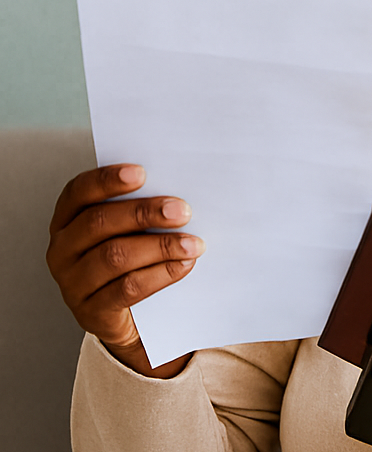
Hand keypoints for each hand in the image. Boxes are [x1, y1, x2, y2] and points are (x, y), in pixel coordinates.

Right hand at [45, 163, 203, 375]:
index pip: (78, 192)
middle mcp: (62, 249)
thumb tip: (175, 193)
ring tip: (193, 243)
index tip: (141, 172)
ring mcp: (72, 282)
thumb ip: (139, 208)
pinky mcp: (91, 310)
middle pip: (99, 222)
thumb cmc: (130, 258)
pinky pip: (127, 288)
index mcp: (67, 220)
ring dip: (161, 246)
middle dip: (144, 213)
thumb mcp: (128, 230)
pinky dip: (161, 274)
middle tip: (182, 211)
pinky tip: (183, 264)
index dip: (106, 180)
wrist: (127, 314)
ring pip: (115, 256)